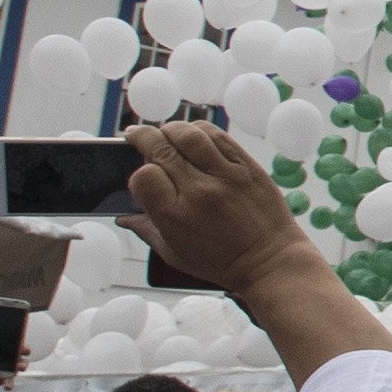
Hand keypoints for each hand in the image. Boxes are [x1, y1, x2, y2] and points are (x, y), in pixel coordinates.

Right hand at [121, 121, 309, 298]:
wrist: (269, 260)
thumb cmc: (221, 262)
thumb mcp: (175, 254)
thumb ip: (147, 230)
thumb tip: (122, 215)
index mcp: (175, 217)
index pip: (143, 177)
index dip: (138, 174)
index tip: (142, 176)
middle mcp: (198, 191)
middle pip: (160, 147)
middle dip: (142, 138)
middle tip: (136, 136)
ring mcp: (224, 175)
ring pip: (188, 134)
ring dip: (170, 129)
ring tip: (164, 133)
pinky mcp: (245, 165)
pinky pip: (218, 135)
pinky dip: (199, 130)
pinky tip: (192, 134)